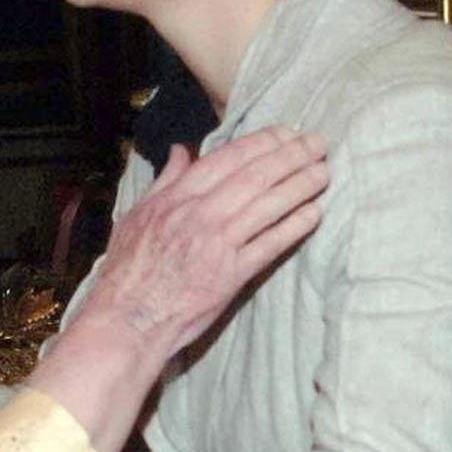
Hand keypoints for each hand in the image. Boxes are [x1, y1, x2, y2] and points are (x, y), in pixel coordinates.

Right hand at [84, 128, 328, 358]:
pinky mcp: (231, 275)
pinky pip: (270, 245)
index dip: (263, 142)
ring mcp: (218, 244)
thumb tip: (182, 150)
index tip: (287, 133)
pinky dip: (293, 227)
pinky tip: (314, 213)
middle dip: (291, 156)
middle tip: (318, 144)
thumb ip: (165, 180)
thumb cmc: (130, 269)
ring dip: (300, 185)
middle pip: (256, 175)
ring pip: (267, 205)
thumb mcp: (138, 214)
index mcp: (178, 196)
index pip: (229, 157)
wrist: (128, 318)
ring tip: (323, 172)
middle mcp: (201, 214)